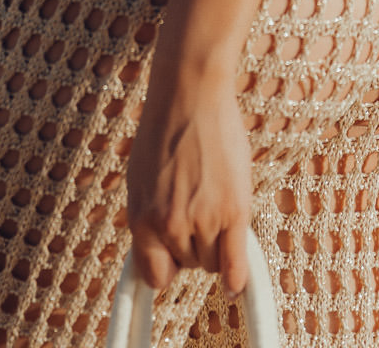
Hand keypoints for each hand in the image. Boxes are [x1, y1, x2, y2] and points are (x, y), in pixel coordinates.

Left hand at [126, 67, 251, 297]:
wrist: (191, 94)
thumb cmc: (164, 130)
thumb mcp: (140, 179)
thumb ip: (148, 219)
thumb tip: (156, 254)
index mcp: (142, 220)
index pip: (155, 277)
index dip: (168, 267)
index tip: (176, 260)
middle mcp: (170, 226)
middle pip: (189, 266)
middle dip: (194, 246)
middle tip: (200, 208)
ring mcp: (203, 220)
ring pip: (213, 263)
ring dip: (216, 245)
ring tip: (216, 206)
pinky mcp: (234, 211)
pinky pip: (234, 263)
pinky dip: (237, 278)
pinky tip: (238, 284)